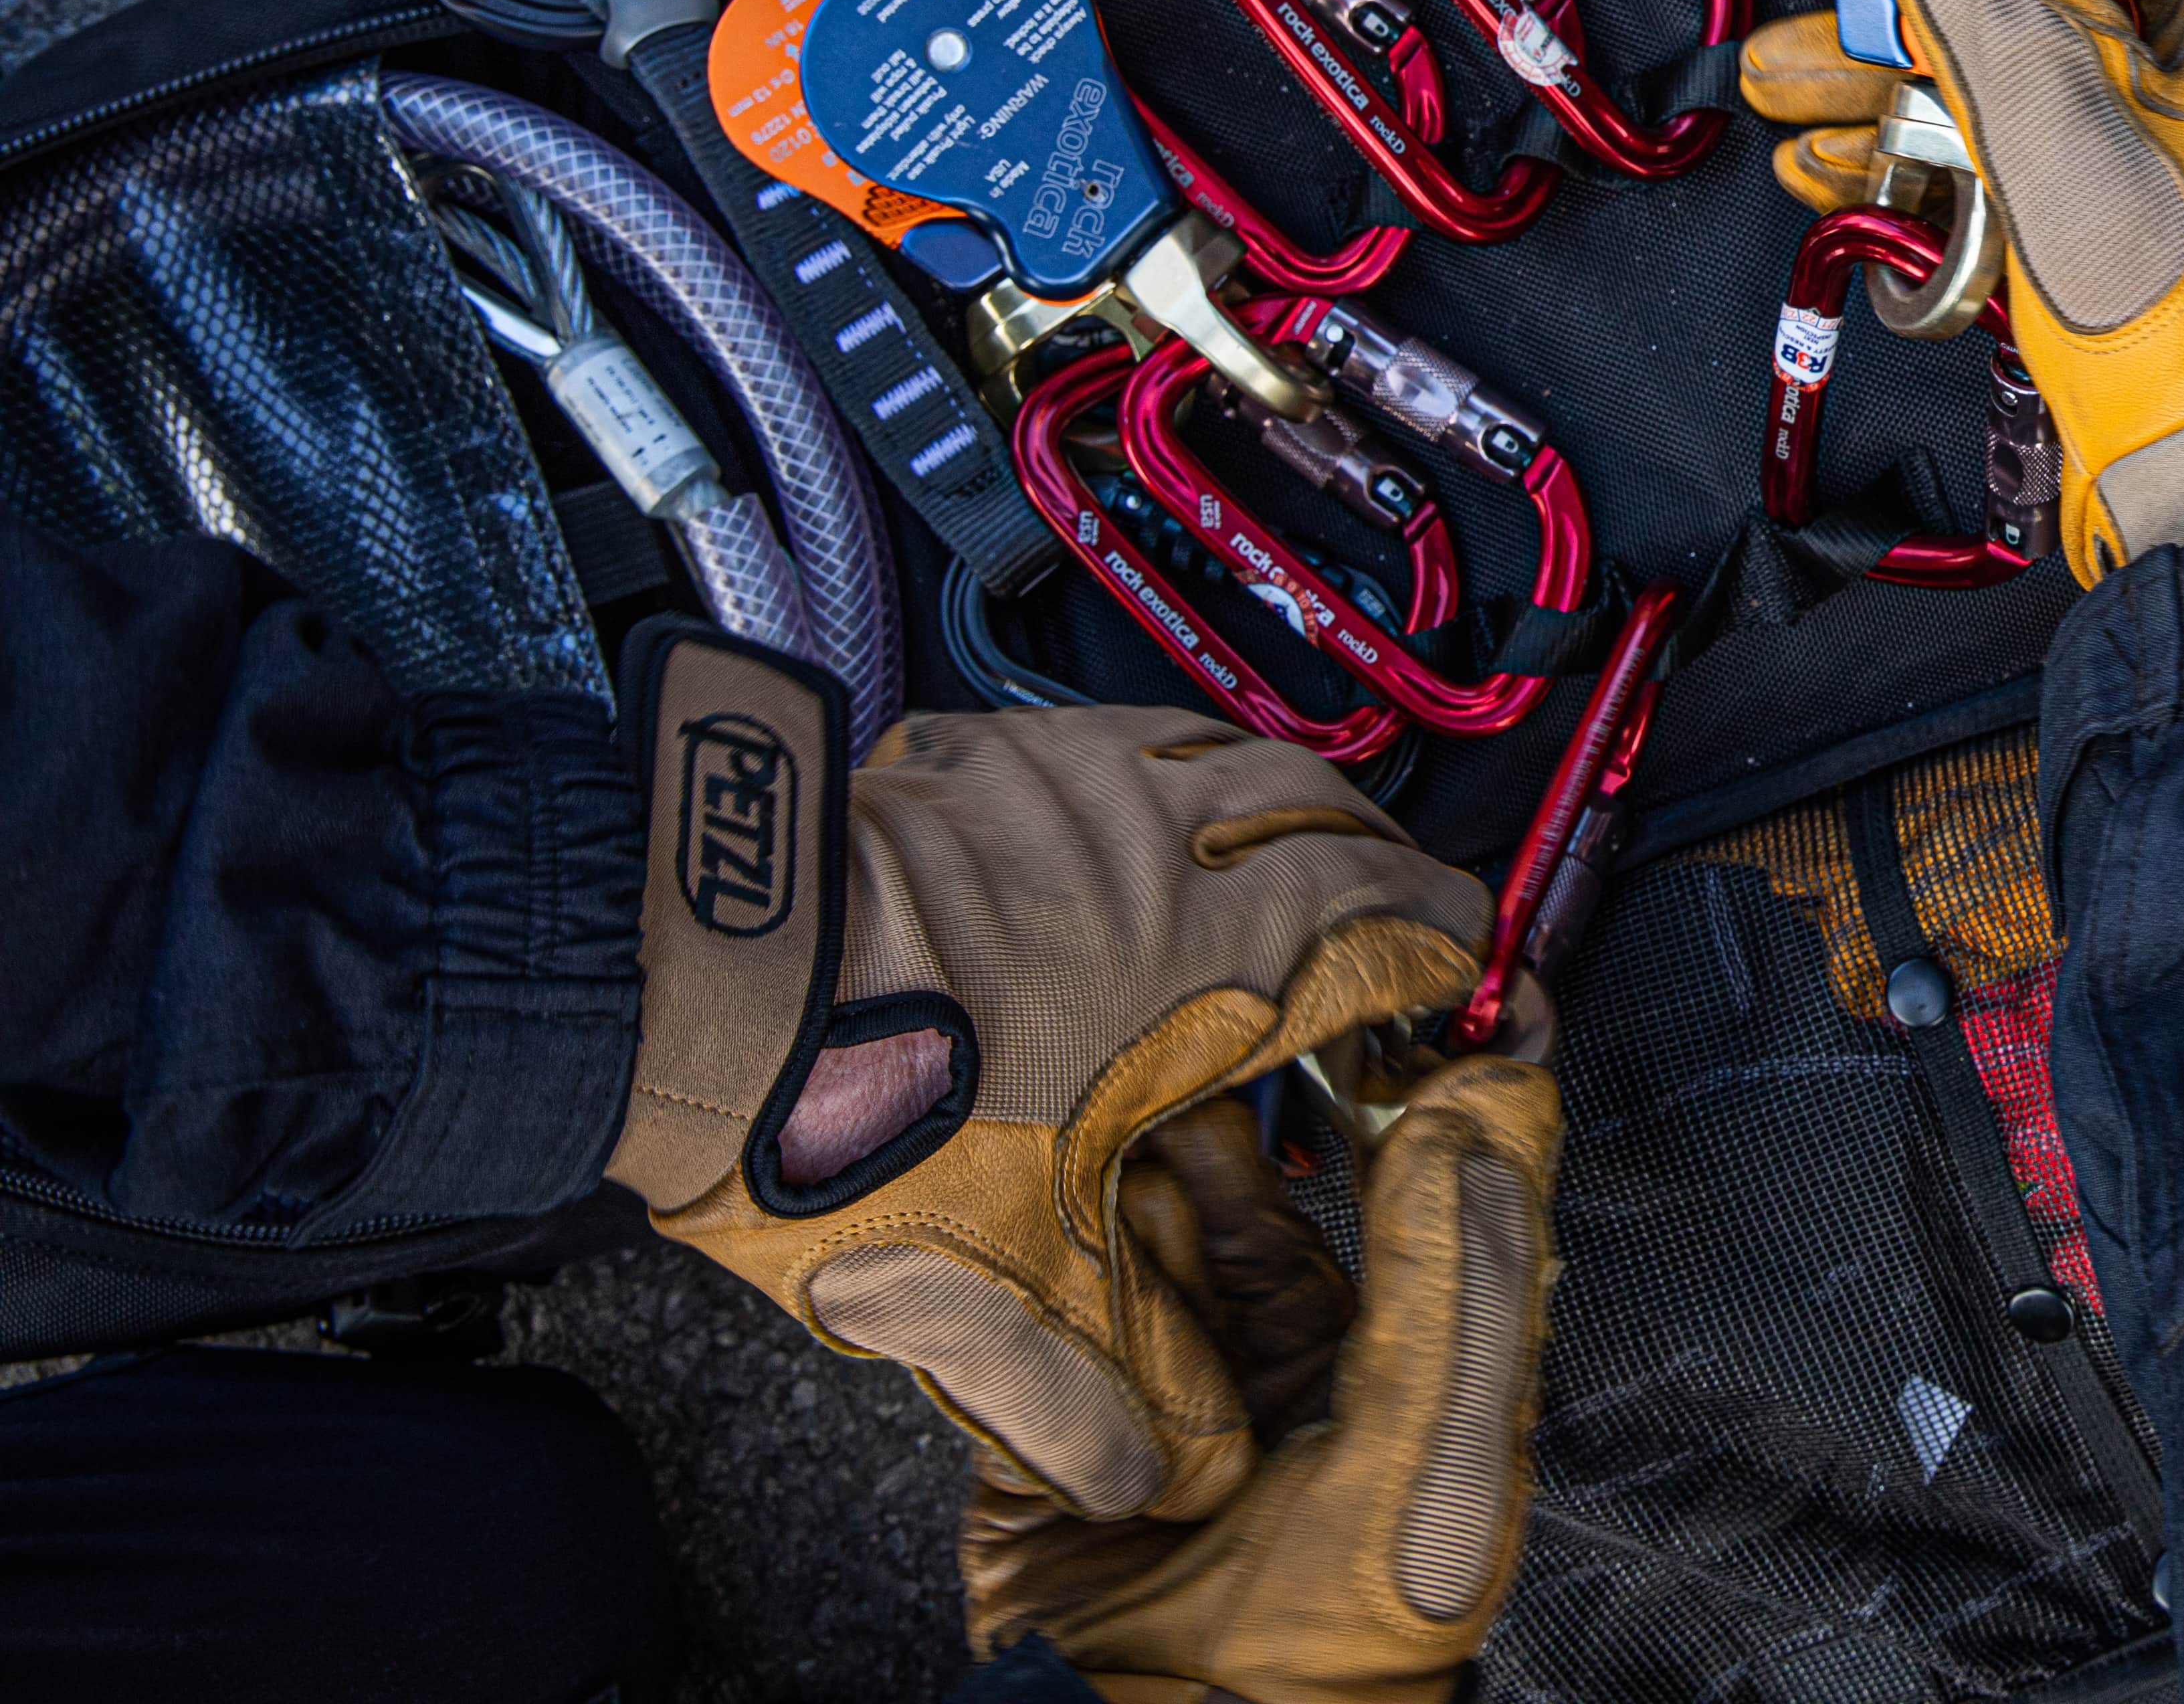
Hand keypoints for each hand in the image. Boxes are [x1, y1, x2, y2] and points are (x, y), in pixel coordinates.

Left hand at [611, 636, 1493, 1523]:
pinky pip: (1135, 744)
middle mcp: (1190, 845)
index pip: (1416, 939)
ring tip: (1279, 884)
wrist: (696, 974)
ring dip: (1290, 824)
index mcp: (1231, 963)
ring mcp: (1096, 775)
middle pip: (1355, 831)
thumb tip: (1160, 1465)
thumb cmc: (856, 1106)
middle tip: (1381, 958)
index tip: (1461, 1018)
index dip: (1455, 984)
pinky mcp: (1004, 745)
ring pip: (1252, 766)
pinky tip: (1134, 841)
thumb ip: (1103, 1388)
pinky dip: (1170, 787)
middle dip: (1387, 895)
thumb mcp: (994, 1287)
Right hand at [960, 1057, 1563, 1703]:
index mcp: (1410, 1357)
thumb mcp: (1433, 1455)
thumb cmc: (1336, 1647)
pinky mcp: (1070, 1409)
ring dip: (1136, 1192)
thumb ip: (1460, 1282)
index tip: (1356, 1005)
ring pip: (1154, 1232)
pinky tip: (1060, 1242)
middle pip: (1260, 1195)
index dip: (1387, 1091)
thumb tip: (1491, 1116)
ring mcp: (1179, 1379)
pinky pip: (1057, 1305)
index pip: (1407, 1185)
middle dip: (1226, 1133)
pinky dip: (1057, 1271)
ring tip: (1118, 1142)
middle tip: (1197, 1062)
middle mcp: (1297, 1356)